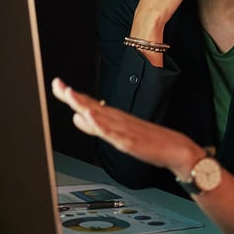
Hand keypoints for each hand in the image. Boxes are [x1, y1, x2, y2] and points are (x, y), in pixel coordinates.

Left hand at [51, 78, 204, 177]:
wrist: (176, 149)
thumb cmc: (151, 141)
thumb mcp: (117, 134)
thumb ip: (96, 126)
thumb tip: (76, 117)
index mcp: (113, 118)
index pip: (89, 104)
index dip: (73, 95)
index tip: (59, 84)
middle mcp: (117, 120)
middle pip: (91, 106)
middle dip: (73, 96)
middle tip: (57, 84)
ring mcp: (123, 130)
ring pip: (100, 116)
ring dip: (84, 105)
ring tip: (70, 95)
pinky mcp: (130, 141)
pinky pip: (113, 133)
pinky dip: (101, 124)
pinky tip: (92, 117)